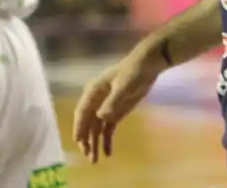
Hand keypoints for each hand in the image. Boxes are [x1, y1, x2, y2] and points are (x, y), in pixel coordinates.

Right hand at [72, 45, 163, 162]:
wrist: (148, 65)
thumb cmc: (133, 71)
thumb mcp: (124, 86)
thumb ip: (113, 102)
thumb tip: (100, 117)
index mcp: (93, 91)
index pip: (82, 111)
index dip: (79, 127)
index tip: (78, 141)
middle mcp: (96, 100)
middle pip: (87, 123)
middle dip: (86, 140)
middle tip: (89, 156)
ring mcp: (106, 107)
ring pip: (96, 128)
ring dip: (95, 143)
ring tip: (95, 160)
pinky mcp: (116, 112)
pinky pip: (108, 128)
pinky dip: (106, 140)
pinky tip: (108, 153)